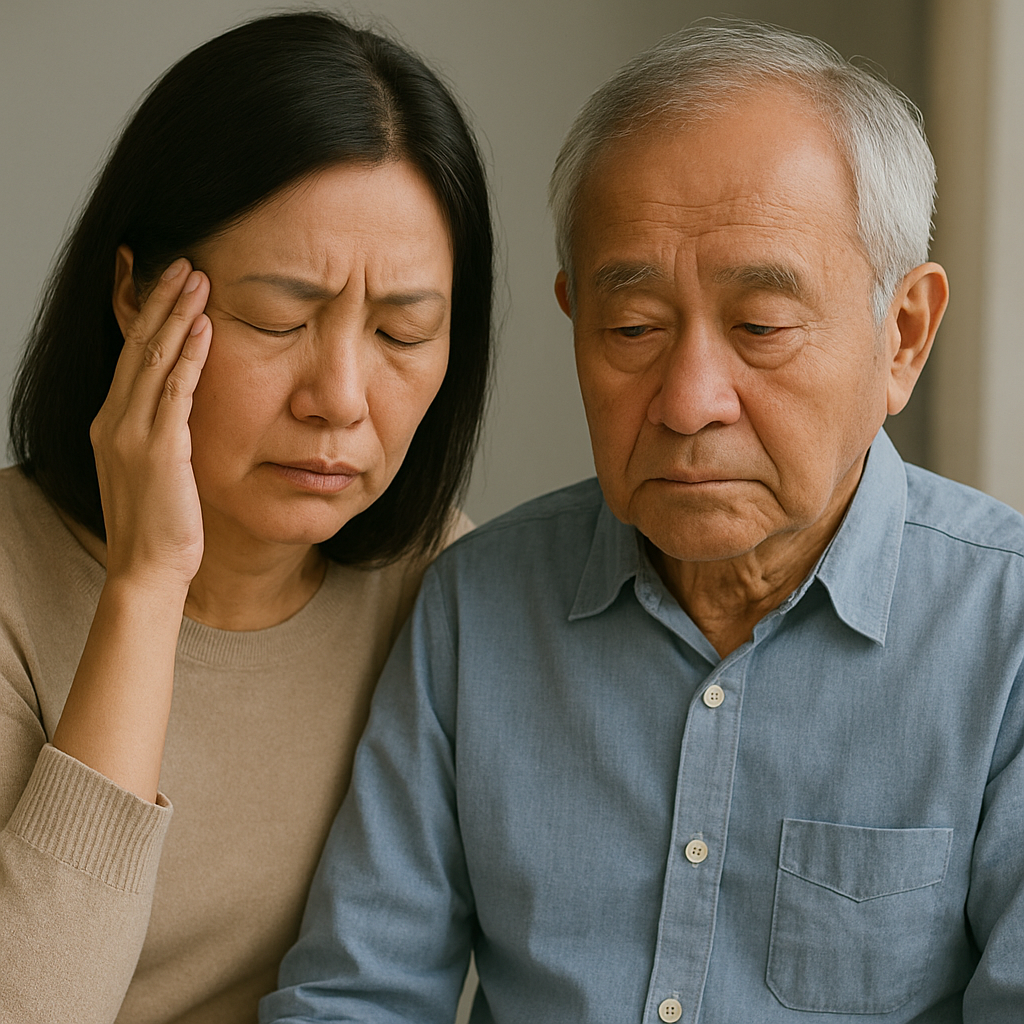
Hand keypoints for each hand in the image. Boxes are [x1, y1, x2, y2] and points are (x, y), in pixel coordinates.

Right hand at [91, 257, 211, 593]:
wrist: (147, 568)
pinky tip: (206, 328)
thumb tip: (183, 408)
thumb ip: (161, 434)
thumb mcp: (153, 471)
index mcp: (110, 424)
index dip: (147, 317)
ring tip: (198, 279)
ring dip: (178, 315)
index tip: (166, 284)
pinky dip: (190, 355)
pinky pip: (175, 391)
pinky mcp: (159, 449)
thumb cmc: (159, 526)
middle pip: (137, 346)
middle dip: (161, 301)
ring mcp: (131, 433)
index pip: (129, 357)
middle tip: (184, 263)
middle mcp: (113, 421)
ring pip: (153, 358)